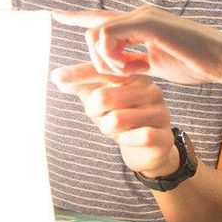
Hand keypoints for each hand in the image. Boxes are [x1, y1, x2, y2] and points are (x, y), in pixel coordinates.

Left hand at [51, 63, 178, 176]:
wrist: (149, 149)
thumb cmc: (123, 118)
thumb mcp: (101, 101)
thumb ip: (81, 86)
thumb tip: (57, 76)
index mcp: (136, 77)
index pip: (102, 71)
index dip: (78, 75)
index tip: (56, 78)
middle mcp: (151, 90)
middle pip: (103, 97)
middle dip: (93, 112)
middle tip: (101, 116)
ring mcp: (160, 113)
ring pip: (116, 120)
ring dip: (106, 129)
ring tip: (115, 130)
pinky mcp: (165, 136)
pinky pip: (140, 136)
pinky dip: (126, 140)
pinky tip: (128, 139)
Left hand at [53, 7, 221, 86]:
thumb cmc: (196, 63)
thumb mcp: (158, 64)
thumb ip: (137, 62)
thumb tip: (122, 69)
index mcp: (141, 23)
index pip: (102, 17)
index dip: (78, 16)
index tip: (55, 15)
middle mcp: (139, 14)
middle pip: (94, 28)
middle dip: (94, 57)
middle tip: (115, 75)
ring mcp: (143, 16)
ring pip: (98, 32)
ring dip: (105, 59)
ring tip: (126, 73)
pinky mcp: (147, 23)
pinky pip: (110, 36)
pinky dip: (113, 57)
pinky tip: (128, 69)